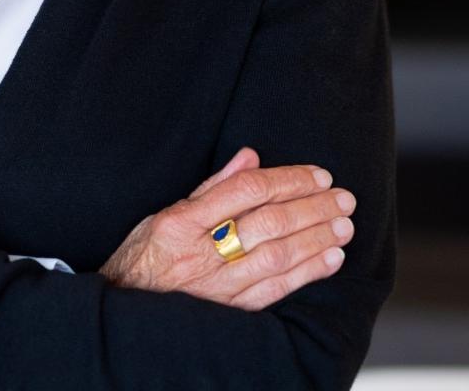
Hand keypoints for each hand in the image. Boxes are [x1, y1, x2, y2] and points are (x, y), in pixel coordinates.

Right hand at [98, 147, 354, 309]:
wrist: (124, 307)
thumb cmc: (146, 255)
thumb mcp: (166, 211)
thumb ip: (212, 186)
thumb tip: (251, 156)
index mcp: (183, 221)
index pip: (246, 191)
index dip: (287, 180)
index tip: (317, 175)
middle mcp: (201, 253)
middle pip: (268, 223)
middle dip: (312, 208)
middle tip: (344, 198)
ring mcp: (217, 287)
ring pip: (278, 257)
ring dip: (317, 239)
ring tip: (344, 224)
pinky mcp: (231, 312)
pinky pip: (276, 291)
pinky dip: (307, 274)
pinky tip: (330, 259)